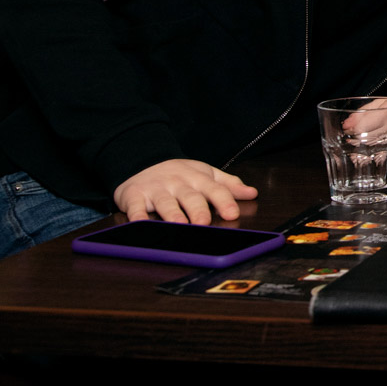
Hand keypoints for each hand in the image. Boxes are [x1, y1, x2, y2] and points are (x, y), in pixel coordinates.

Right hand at [113, 159, 257, 224]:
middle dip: (198, 209)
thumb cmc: (179, 174)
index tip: (233, 213)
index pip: (215, 189)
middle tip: (204, 223)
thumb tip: (252, 193)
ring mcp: (156, 189)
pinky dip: (136, 215)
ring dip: (172, 213)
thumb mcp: (206, 174)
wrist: (143, 160)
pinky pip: (135, 206)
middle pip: (190, 197)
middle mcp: (178, 184)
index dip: (224, 201)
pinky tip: (139, 224)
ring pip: (165, 202)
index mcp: (198, 179)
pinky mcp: (134, 195)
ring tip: (179, 224)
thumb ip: (228, 185)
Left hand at [355, 94, 386, 165]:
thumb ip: (367, 111)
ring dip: (372, 154)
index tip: (348, 133)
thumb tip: (347, 124)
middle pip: (371, 144)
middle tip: (354, 144)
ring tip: (370, 148)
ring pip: (382, 156)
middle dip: (359, 145)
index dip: (352, 132)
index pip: (364, 127)